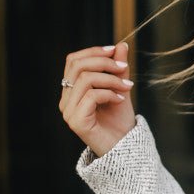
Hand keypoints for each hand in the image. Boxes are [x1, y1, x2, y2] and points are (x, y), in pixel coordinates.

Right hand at [60, 40, 135, 157]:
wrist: (124, 149)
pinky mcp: (76, 121)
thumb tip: (121, 45)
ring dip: (110, 79)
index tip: (115, 51)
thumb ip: (118, 70)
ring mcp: (68, 112)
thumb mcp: (120, 89)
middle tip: (124, 67)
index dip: (93, 52)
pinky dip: (109, 93)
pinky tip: (121, 99)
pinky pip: (91, 96)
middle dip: (103, 62)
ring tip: (128, 86)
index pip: (73, 61)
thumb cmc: (120, 121)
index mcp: (71, 91)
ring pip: (85, 79)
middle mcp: (65, 100)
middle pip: (77, 66)